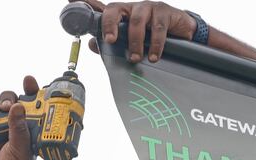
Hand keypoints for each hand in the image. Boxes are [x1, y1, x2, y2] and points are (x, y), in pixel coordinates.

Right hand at [0, 76, 39, 159]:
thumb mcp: (20, 152)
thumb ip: (19, 129)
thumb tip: (18, 106)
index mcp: (28, 132)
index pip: (31, 107)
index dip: (31, 92)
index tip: (29, 80)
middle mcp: (11, 128)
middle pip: (9, 102)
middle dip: (7, 98)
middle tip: (6, 105)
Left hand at [69, 0, 196, 62]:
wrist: (183, 35)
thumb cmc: (155, 37)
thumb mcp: (133, 42)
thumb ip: (113, 44)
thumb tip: (92, 45)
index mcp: (123, 14)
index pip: (104, 9)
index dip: (88, 4)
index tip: (72, 1)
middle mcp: (134, 8)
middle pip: (116, 9)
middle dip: (110, 25)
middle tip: (110, 41)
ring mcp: (150, 8)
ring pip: (137, 21)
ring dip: (135, 42)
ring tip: (135, 58)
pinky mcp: (166, 12)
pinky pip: (158, 27)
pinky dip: (155, 44)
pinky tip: (153, 56)